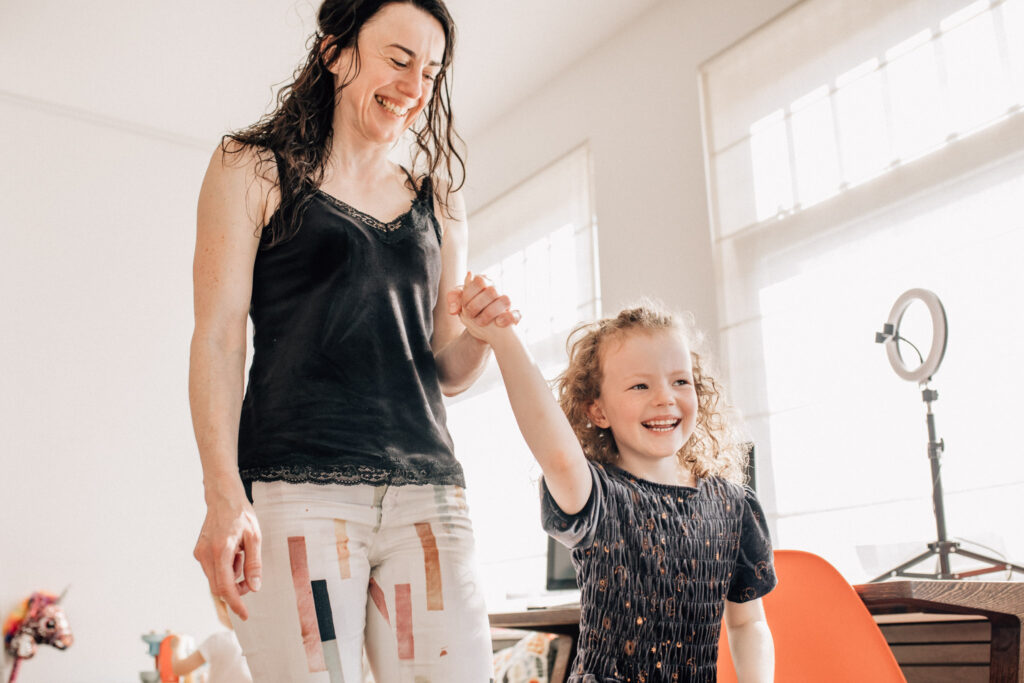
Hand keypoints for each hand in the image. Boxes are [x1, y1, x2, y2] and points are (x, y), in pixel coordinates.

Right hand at [193, 490, 261, 619]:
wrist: (223, 497)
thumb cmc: (241, 514)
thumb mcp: (255, 537)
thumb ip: (254, 563)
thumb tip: (254, 587)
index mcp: (221, 550)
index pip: (225, 586)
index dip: (235, 603)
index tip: (244, 614)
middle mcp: (206, 554)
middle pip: (218, 587)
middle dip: (235, 589)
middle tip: (250, 578)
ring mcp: (200, 553)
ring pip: (216, 579)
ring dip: (231, 576)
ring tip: (242, 554)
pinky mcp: (199, 552)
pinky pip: (213, 570)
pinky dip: (225, 569)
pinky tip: (233, 552)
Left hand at [446, 271, 520, 342]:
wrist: (481, 329)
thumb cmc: (470, 312)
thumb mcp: (459, 304)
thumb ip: (454, 299)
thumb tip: (454, 305)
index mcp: (484, 285)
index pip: (480, 280)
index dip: (470, 293)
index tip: (464, 305)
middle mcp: (497, 292)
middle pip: (492, 290)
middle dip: (478, 305)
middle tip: (470, 315)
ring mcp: (506, 304)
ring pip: (506, 300)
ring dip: (490, 312)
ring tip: (480, 322)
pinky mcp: (513, 316)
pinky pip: (516, 315)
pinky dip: (508, 318)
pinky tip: (498, 323)